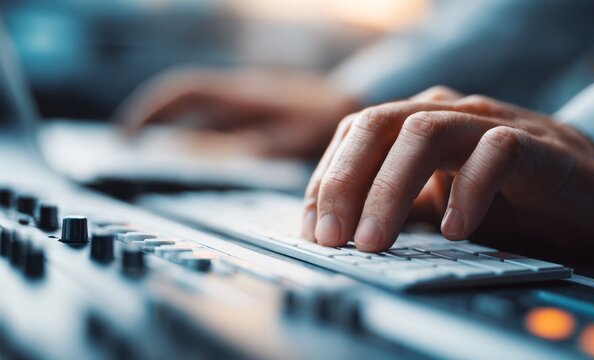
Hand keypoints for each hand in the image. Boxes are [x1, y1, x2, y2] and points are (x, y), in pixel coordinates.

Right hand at [114, 67, 359, 158]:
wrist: (349, 101)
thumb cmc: (324, 119)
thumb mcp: (291, 138)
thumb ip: (252, 147)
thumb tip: (212, 157)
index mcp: (241, 95)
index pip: (183, 93)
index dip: (150, 110)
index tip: (127, 134)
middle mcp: (236, 93)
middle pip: (182, 98)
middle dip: (150, 116)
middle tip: (125, 142)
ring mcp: (242, 100)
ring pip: (196, 108)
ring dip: (170, 123)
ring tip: (147, 149)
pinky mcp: (251, 109)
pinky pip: (213, 116)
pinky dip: (193, 130)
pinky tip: (190, 150)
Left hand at [302, 86, 593, 257]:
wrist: (581, 192)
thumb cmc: (499, 196)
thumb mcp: (432, 204)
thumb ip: (391, 209)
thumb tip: (334, 236)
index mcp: (413, 122)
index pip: (353, 136)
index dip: (325, 181)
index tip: (312, 230)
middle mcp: (444, 114)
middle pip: (378, 125)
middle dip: (346, 182)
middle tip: (331, 236)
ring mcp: (487, 123)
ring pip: (426, 132)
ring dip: (391, 189)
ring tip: (376, 241)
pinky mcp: (533, 143)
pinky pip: (495, 152)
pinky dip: (469, 190)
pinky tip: (456, 229)